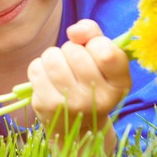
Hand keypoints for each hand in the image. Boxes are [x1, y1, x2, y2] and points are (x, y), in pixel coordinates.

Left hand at [27, 19, 130, 141]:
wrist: (77, 124)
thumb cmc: (91, 80)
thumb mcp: (101, 57)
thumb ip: (93, 34)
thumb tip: (73, 31)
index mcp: (120, 84)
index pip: (105, 51)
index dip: (93, 43)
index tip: (92, 51)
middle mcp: (100, 98)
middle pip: (73, 51)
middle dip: (70, 50)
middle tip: (74, 64)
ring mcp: (73, 104)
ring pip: (52, 57)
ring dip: (53, 57)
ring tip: (60, 70)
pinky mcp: (48, 105)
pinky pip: (36, 68)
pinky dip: (40, 68)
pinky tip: (49, 80)